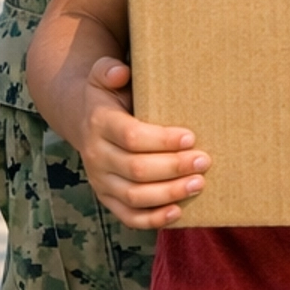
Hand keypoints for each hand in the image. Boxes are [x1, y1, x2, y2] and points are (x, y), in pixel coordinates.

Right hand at [73, 56, 208, 229]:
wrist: (84, 119)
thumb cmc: (109, 94)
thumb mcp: (103, 75)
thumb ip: (109, 70)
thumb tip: (120, 72)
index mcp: (100, 124)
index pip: (132, 137)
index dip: (162, 140)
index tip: (191, 137)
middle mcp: (97, 156)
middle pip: (137, 169)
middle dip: (173, 167)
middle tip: (204, 161)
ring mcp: (101, 181)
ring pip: (134, 196)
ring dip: (169, 193)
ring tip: (199, 183)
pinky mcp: (107, 198)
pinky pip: (128, 216)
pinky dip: (152, 219)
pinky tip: (177, 212)